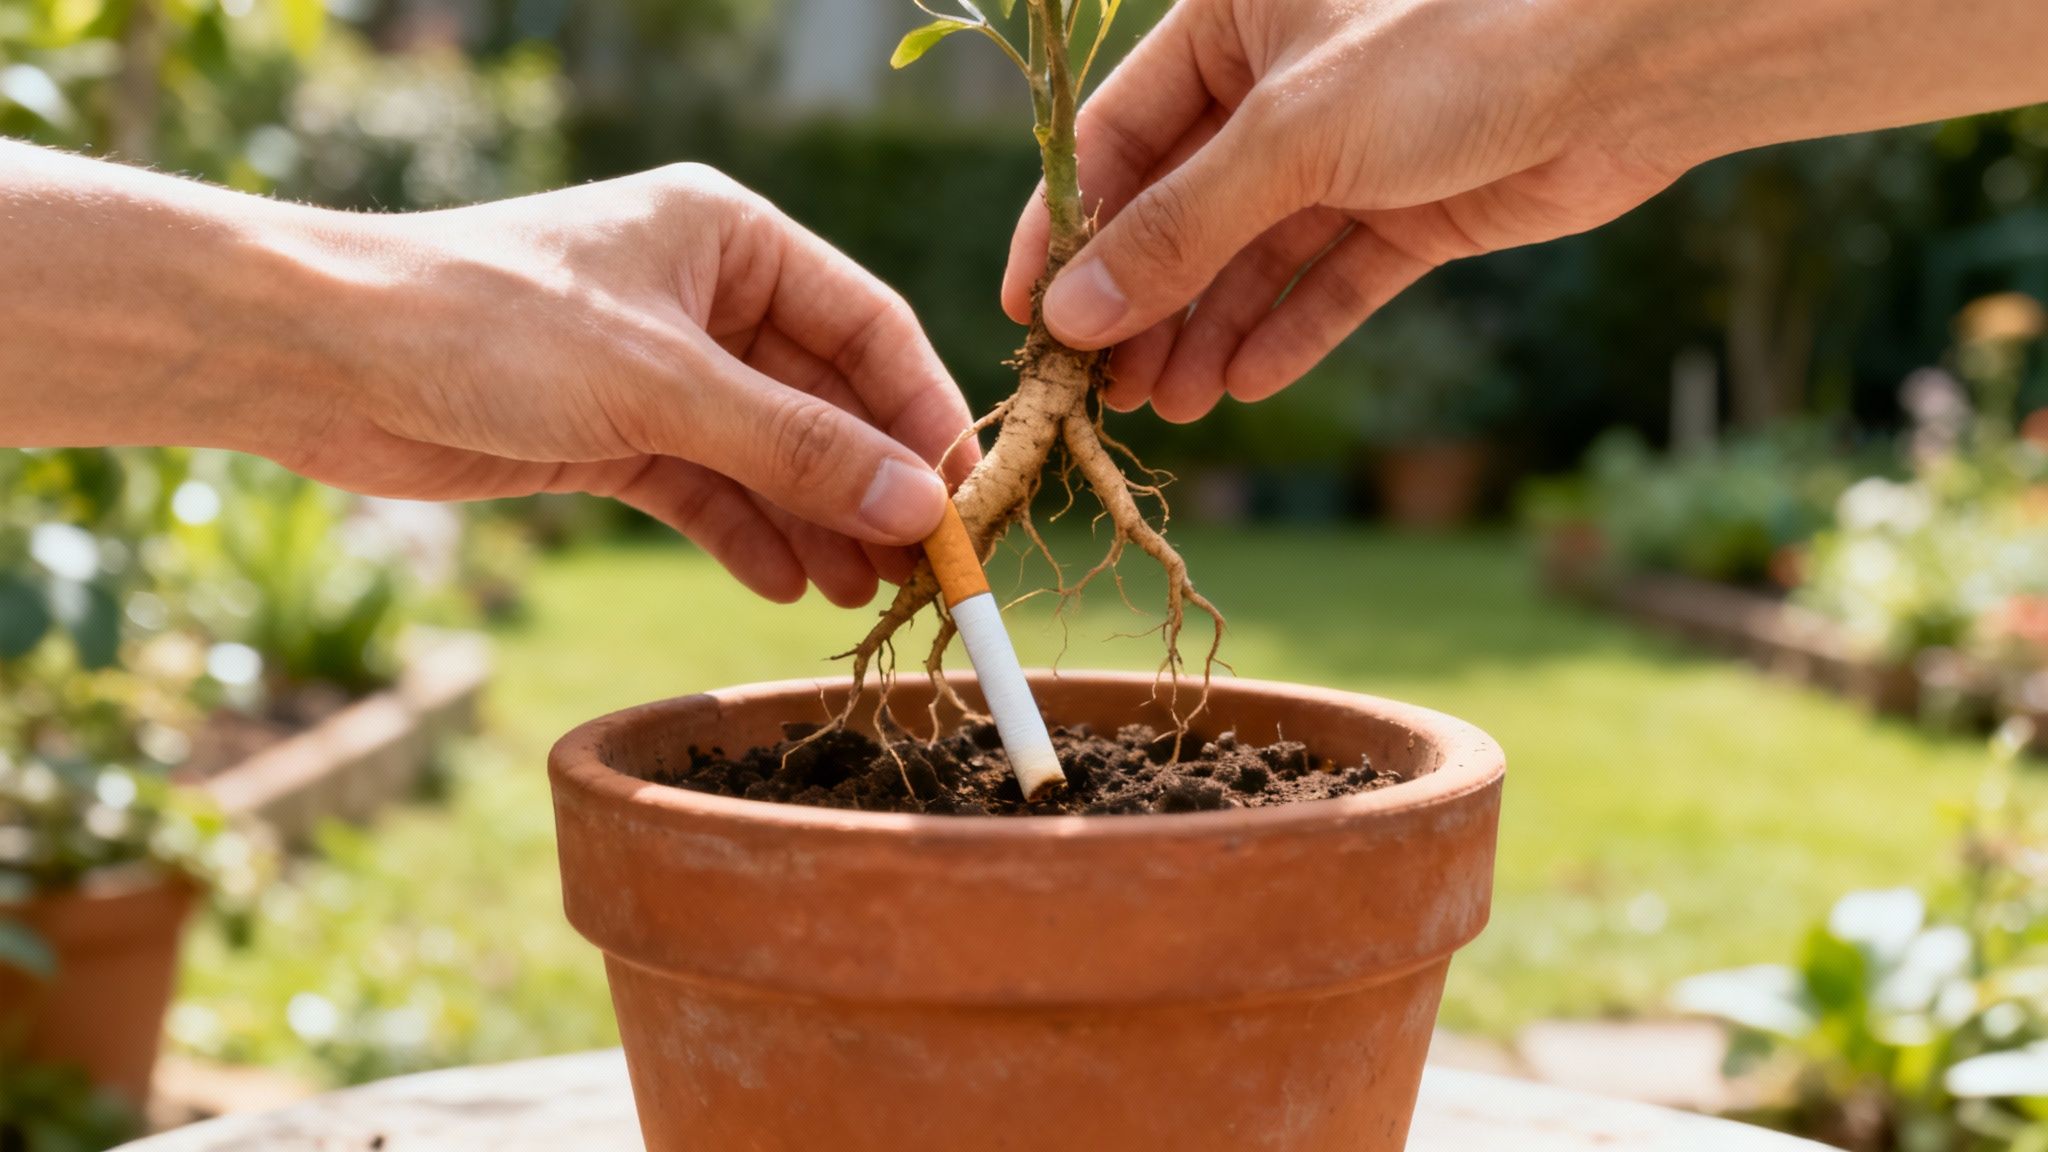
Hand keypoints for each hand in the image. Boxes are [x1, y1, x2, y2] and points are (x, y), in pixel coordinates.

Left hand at [0, 145, 975, 606]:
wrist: (321, 357)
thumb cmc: (489, 326)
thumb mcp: (662, 388)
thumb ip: (794, 448)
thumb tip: (918, 507)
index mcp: (730, 237)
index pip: (866, 324)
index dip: (920, 412)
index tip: (964, 499)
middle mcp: (704, 296)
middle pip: (823, 397)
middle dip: (871, 482)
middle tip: (924, 568)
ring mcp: (659, 369)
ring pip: (768, 452)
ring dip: (817, 521)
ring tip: (863, 594)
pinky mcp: (612, 434)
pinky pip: (707, 488)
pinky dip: (746, 534)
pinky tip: (785, 585)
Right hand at [1001, 0, 1679, 423]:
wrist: (1640, 58)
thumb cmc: (1456, 43)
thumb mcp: (1290, 136)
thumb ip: (1178, 228)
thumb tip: (1073, 312)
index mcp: (1230, 20)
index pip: (1115, 137)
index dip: (1068, 229)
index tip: (1030, 316)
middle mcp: (1282, 84)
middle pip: (1182, 207)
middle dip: (1143, 299)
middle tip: (1100, 389)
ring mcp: (1351, 150)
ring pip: (1254, 254)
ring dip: (1206, 330)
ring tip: (1164, 406)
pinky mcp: (1416, 207)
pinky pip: (1333, 279)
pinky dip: (1291, 330)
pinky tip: (1244, 383)